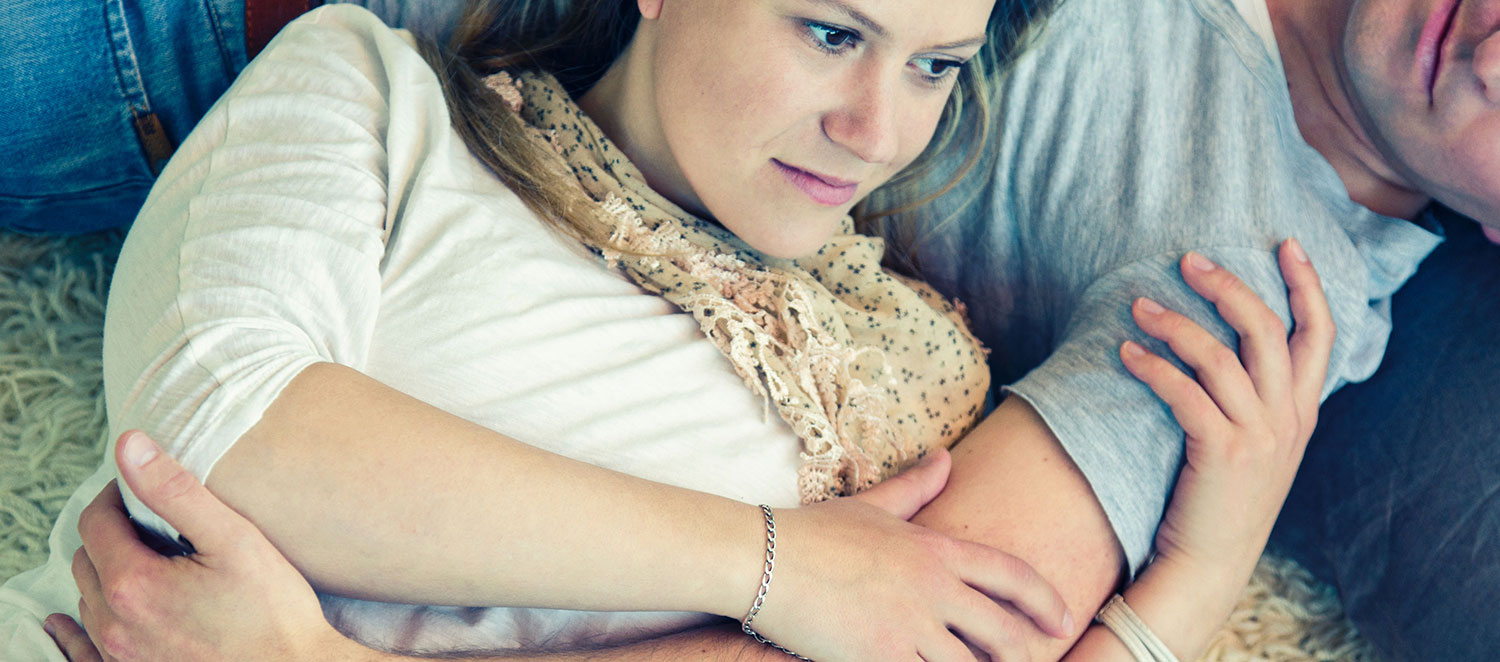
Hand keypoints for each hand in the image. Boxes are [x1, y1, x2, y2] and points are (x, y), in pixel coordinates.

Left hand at [45, 430, 357, 661]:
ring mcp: (119, 657)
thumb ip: (176, 491)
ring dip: (108, 575)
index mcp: (134, 584)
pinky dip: (82, 627)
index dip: (117, 496)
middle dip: (113, 534)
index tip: (144, 491)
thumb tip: (130, 445)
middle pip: (87, 559)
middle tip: (154, 525)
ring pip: (88, 600)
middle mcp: (114, 625)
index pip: (95, 522)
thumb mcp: (234, 539)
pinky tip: (82, 621)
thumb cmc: (274, 612)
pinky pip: (83, 651)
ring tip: (151, 565)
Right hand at [749, 449, 1074, 661]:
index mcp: (936, 551)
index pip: (1011, 575)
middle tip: (1028, 661)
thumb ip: (916, 487)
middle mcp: (933, 589)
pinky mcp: (882, 657)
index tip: (1061, 619)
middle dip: (1023, 653)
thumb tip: (946, 459)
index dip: (1045, 600)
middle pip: (1004, 633)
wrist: (763, 558)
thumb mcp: (872, 505)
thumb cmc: (814, 532)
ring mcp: (909, 628)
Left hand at [1121, 240, 1333, 572]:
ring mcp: (1259, 436)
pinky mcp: (1222, 452)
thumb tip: (1231, 345)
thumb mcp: (1257, 443)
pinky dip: (1153, 366)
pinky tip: (1126, 354)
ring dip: (1174, 323)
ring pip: (1221, 356)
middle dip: (1230, 286)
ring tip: (1138, 307)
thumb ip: (1258, 398)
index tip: (1287, 243)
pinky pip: (1185, 392)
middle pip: (1268, 330)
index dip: (1308, 285)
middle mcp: (1288, 418)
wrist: (1209, 561)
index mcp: (1302, 411)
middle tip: (1189, 260)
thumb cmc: (1220, 496)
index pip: (1320, 334)